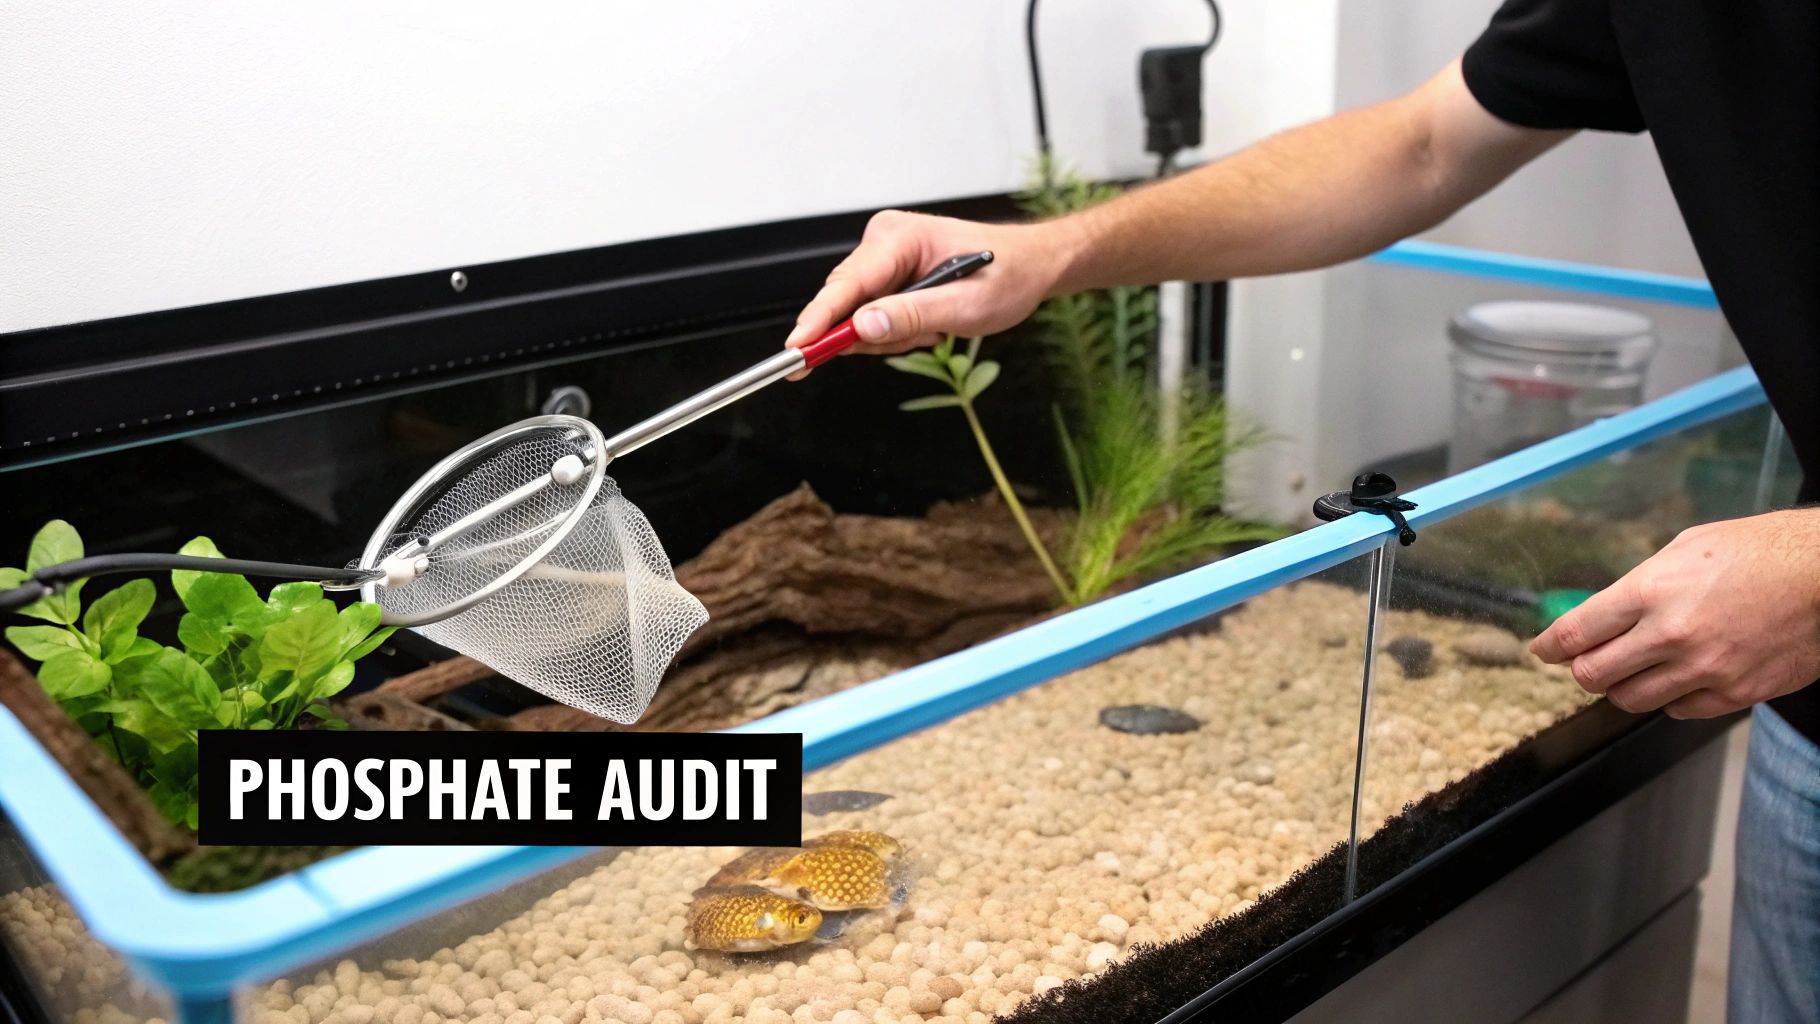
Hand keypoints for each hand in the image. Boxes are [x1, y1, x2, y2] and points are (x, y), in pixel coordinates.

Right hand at [784, 210, 1078, 370]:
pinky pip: (873, 314)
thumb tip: (863, 327)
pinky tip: (929, 323)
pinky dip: (898, 330)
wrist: (1030, 266)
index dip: (818, 321)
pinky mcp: (888, 273)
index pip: (845, 285)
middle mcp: (884, 241)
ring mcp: (883, 258)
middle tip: (920, 337)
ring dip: (894, 334)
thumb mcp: (965, 306)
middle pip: (845, 303)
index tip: (798, 349)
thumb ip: (911, 316)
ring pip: (859, 315)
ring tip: (936, 326)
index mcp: (898, 238)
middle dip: (874, 334)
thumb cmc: (1006, 276)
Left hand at [1530, 509, 1819, 718]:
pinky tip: (1675, 678)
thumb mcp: (1686, 549)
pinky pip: (1676, 711)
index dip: (1548, 646)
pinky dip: (1667, 699)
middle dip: (1581, 668)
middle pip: (1592, 675)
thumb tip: (1605, 613)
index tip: (1541, 650)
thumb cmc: (1760, 552)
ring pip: (1630, 700)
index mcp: (1651, 592)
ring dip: (1621, 687)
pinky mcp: (1733, 693)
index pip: (1575, 633)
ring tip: (1631, 669)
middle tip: (1586, 660)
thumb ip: (1639, 585)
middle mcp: (1671, 636)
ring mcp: (1703, 670)